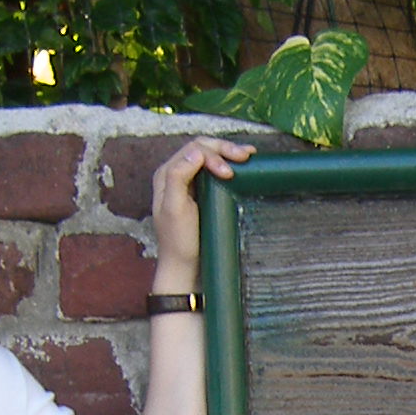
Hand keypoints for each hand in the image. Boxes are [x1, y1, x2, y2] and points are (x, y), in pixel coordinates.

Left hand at [149, 135, 254, 285]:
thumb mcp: (174, 209)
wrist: (185, 266)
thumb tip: (196, 152)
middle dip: (224, 149)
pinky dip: (230, 163)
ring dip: (229, 152)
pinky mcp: (202, 192)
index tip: (229, 173)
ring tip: (249, 155)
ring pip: (210, 155)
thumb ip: (178, 177)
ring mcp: (189, 182)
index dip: (213, 155)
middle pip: (202, 148)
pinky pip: (215, 169)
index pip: (193, 150)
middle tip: (246, 157)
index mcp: (166, 174)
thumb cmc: (180, 241)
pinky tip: (244, 164)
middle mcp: (176, 173)